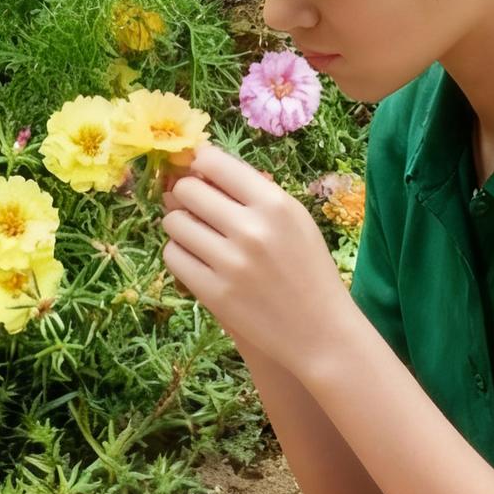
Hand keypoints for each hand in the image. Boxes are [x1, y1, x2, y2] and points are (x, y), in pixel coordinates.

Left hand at [157, 143, 350, 374]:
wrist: (321, 331)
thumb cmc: (308, 270)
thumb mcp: (295, 220)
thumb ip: (252, 193)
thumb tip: (197, 169)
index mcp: (275, 204)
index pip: (214, 162)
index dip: (199, 164)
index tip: (199, 173)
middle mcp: (251, 229)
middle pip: (187, 191)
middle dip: (186, 196)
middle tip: (197, 210)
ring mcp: (230, 263)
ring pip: (174, 223)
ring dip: (180, 226)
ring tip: (198, 237)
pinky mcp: (214, 293)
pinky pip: (172, 256)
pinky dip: (179, 254)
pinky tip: (197, 260)